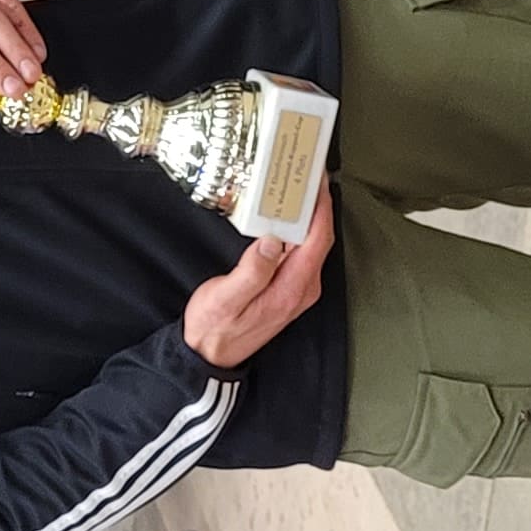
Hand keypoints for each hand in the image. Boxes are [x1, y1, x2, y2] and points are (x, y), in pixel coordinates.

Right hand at [180, 192, 335, 368]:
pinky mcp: (289, 288)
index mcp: (291, 290)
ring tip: (298, 187)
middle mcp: (302, 290)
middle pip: (319, 239)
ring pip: (312, 244)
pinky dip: (298, 230)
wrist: (208, 356)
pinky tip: (286, 215)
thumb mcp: (225, 299)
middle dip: (317, 204)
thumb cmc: (213, 328)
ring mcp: (297, 290)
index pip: (318, 240)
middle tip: (307, 175)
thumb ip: (252, 272)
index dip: (322, 207)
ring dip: (307, 216)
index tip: (319, 180)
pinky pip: (302, 253)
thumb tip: (272, 242)